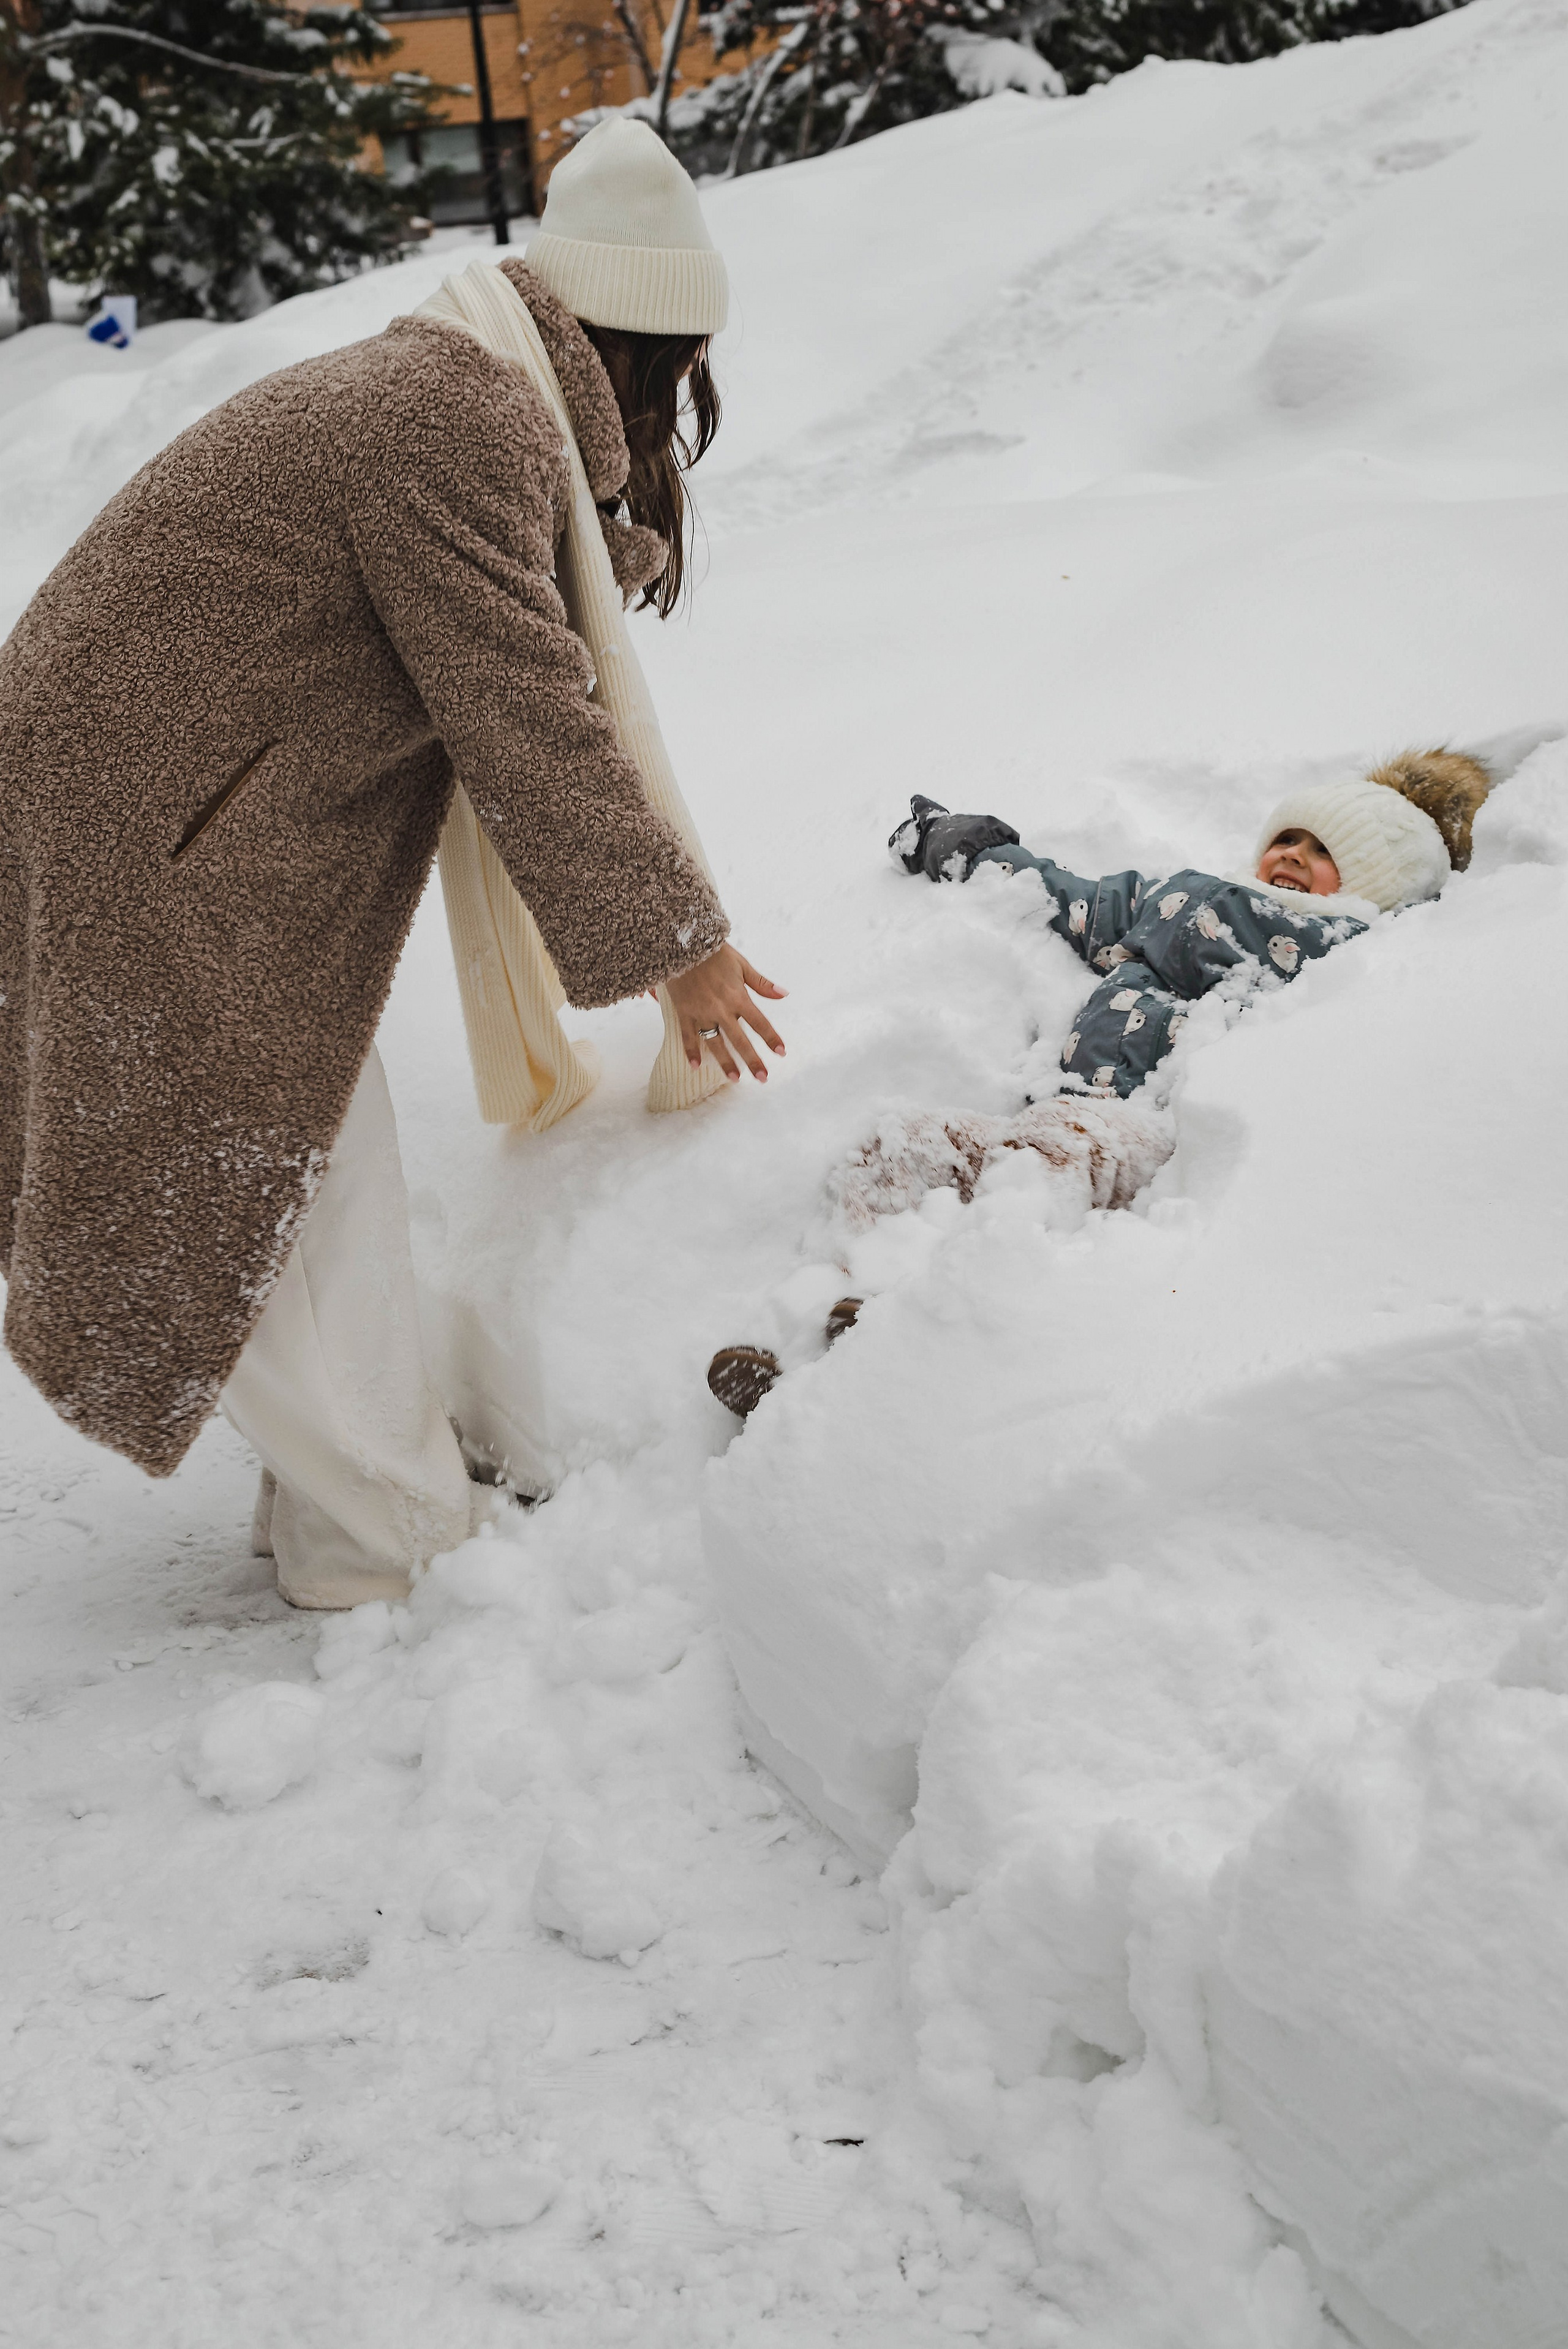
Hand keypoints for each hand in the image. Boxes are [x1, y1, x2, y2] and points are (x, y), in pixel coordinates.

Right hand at [665, 943, 786, 1083]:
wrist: (682, 944)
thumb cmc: (714, 954)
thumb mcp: (742, 965)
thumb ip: (762, 983)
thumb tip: (783, 994)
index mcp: (738, 996)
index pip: (759, 1022)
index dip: (771, 1037)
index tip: (781, 1052)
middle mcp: (721, 1008)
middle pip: (740, 1039)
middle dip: (752, 1060)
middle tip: (763, 1078)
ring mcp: (701, 1012)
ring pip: (715, 1042)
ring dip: (726, 1062)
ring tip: (735, 1078)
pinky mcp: (683, 1012)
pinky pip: (687, 1036)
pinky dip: (691, 1051)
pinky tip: (696, 1066)